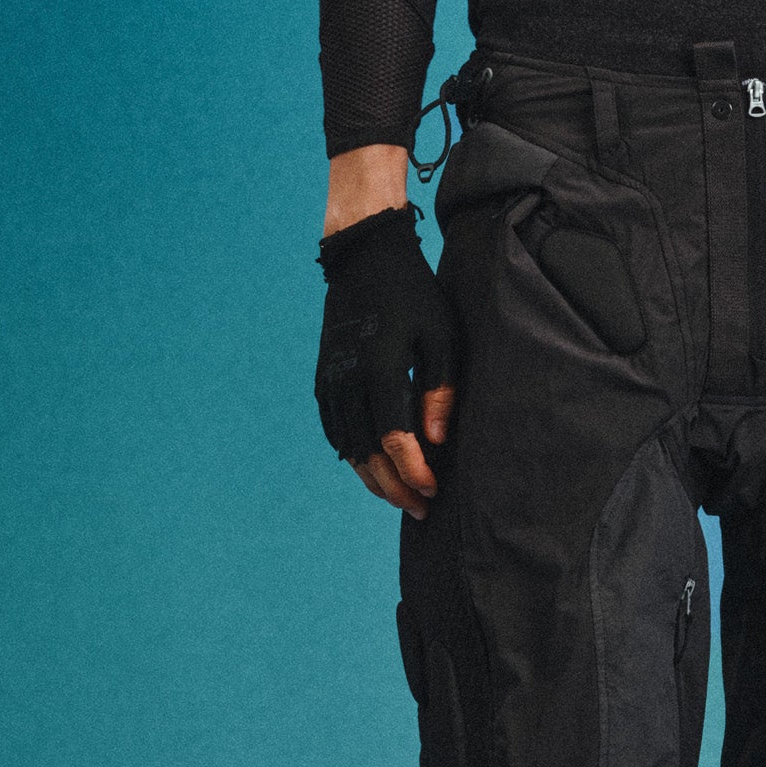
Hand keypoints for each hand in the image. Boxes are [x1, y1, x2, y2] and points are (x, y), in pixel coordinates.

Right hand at [315, 205, 459, 523]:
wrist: (365, 257)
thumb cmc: (415, 294)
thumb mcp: (442, 335)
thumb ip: (441, 389)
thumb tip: (437, 441)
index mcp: (381, 369)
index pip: (395, 439)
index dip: (414, 471)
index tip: (434, 490)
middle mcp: (348, 380)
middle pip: (368, 452)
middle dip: (394, 486)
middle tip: (420, 509)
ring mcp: (331, 379)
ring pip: (347, 446)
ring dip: (372, 477)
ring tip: (398, 496)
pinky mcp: (323, 377)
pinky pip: (333, 429)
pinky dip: (351, 454)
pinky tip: (370, 467)